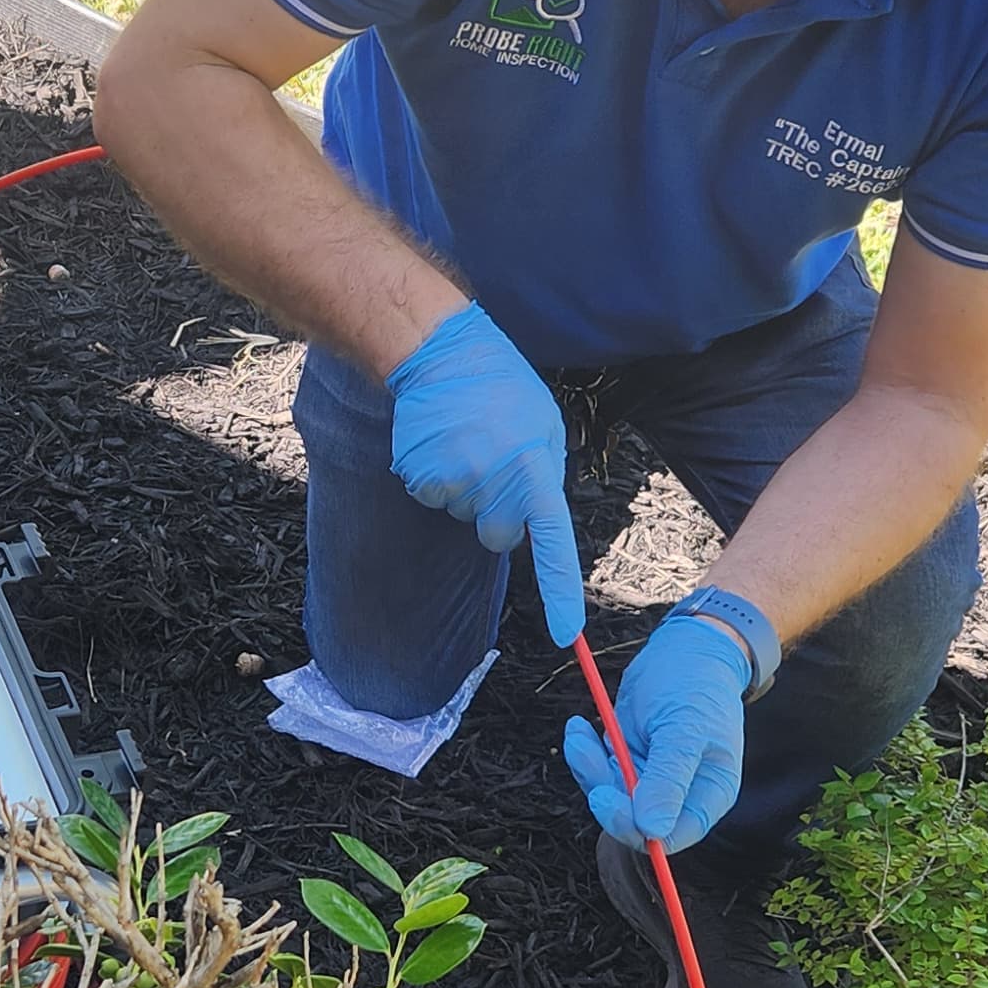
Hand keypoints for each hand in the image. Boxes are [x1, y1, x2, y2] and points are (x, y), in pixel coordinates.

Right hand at [388, 303, 584, 644]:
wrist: (440, 353)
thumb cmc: (500, 389)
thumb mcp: (543, 426)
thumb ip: (542, 477)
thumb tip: (531, 523)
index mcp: (534, 471)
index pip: (552, 543)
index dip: (561, 592)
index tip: (567, 634)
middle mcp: (494, 484)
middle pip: (498, 536)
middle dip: (498, 513)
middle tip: (495, 463)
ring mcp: (454, 483)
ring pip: (464, 515)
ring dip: (467, 488)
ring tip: (468, 440)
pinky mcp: (420, 478)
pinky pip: (435, 499)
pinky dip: (438, 478)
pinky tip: (443, 443)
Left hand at [563, 610, 750, 852]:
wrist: (687, 647)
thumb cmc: (697, 685)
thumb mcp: (685, 730)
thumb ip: (668, 779)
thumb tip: (653, 830)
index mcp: (707, 796)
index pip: (669, 837)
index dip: (634, 827)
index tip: (604, 797)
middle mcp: (679, 794)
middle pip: (632, 819)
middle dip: (604, 790)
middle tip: (586, 754)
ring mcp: (651, 778)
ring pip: (610, 795)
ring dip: (588, 769)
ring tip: (578, 734)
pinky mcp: (629, 760)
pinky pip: (599, 771)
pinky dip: (584, 753)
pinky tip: (579, 728)